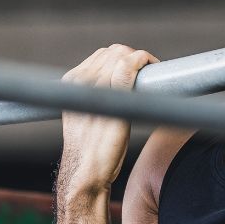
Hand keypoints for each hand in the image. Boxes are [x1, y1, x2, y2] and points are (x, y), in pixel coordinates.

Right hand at [58, 44, 158, 195]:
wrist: (85, 171)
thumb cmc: (90, 149)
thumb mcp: (84, 115)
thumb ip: (96, 95)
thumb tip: (120, 84)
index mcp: (71, 81)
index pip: (103, 55)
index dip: (124, 58)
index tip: (138, 71)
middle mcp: (79, 79)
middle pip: (114, 51)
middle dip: (134, 58)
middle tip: (150, 73)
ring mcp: (94, 85)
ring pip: (123, 55)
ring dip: (142, 60)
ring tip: (153, 74)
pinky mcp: (111, 95)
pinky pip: (130, 66)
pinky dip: (144, 62)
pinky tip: (153, 69)